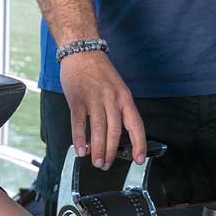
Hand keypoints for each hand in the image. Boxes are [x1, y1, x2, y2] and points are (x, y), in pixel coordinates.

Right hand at [59, 51, 146, 168]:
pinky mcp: (77, 98)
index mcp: (124, 97)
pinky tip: (81, 149)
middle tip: (107, 164)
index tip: (138, 159)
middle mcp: (111, 98)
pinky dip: (80, 139)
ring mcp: (94, 98)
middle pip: (115, 131)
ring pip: (98, 130)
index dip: (139, 143)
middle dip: (112, 152)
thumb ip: (118, 109)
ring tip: (96, 161)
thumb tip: (115, 135)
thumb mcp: (117, 87)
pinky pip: (79, 122)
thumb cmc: (99, 71)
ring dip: (98, 149)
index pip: (135, 124)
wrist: (82, 51)